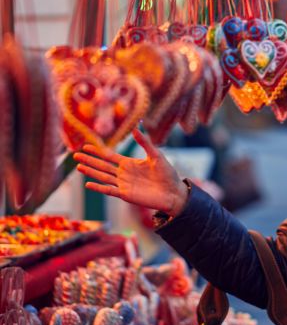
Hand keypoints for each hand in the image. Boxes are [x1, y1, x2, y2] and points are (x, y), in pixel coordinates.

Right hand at [73, 128, 188, 216]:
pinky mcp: (126, 195)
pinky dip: (99, 188)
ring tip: (78, 166)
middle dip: (89, 160)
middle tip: (75, 155)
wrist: (174, 192)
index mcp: (129, 163)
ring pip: (103, 177)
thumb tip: (135, 129)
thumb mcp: (156, 155)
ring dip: (91, 172)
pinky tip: (88, 184)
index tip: (85, 146)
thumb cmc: (167, 174)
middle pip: (102, 166)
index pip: (109, 156)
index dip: (98, 151)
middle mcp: (124, 174)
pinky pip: (109, 190)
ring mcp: (123, 184)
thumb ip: (145, 143)